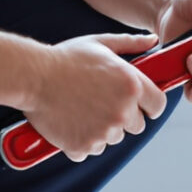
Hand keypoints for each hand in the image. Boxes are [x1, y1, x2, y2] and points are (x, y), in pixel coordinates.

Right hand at [20, 33, 170, 161]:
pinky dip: (81, 141)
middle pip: (137, 126)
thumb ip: (130, 44)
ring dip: (102, 130)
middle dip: (123, 118)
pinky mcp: (84, 146)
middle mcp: (122, 111)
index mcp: (131, 86)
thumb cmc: (65, 58)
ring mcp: (103, 132)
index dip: (150, 105)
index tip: (140, 104)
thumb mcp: (100, 44)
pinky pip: (91, 150)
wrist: (32, 77)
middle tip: (101, 103)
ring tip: (82, 110)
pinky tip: (70, 122)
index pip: (158, 106)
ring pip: (113, 139)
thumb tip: (152, 41)